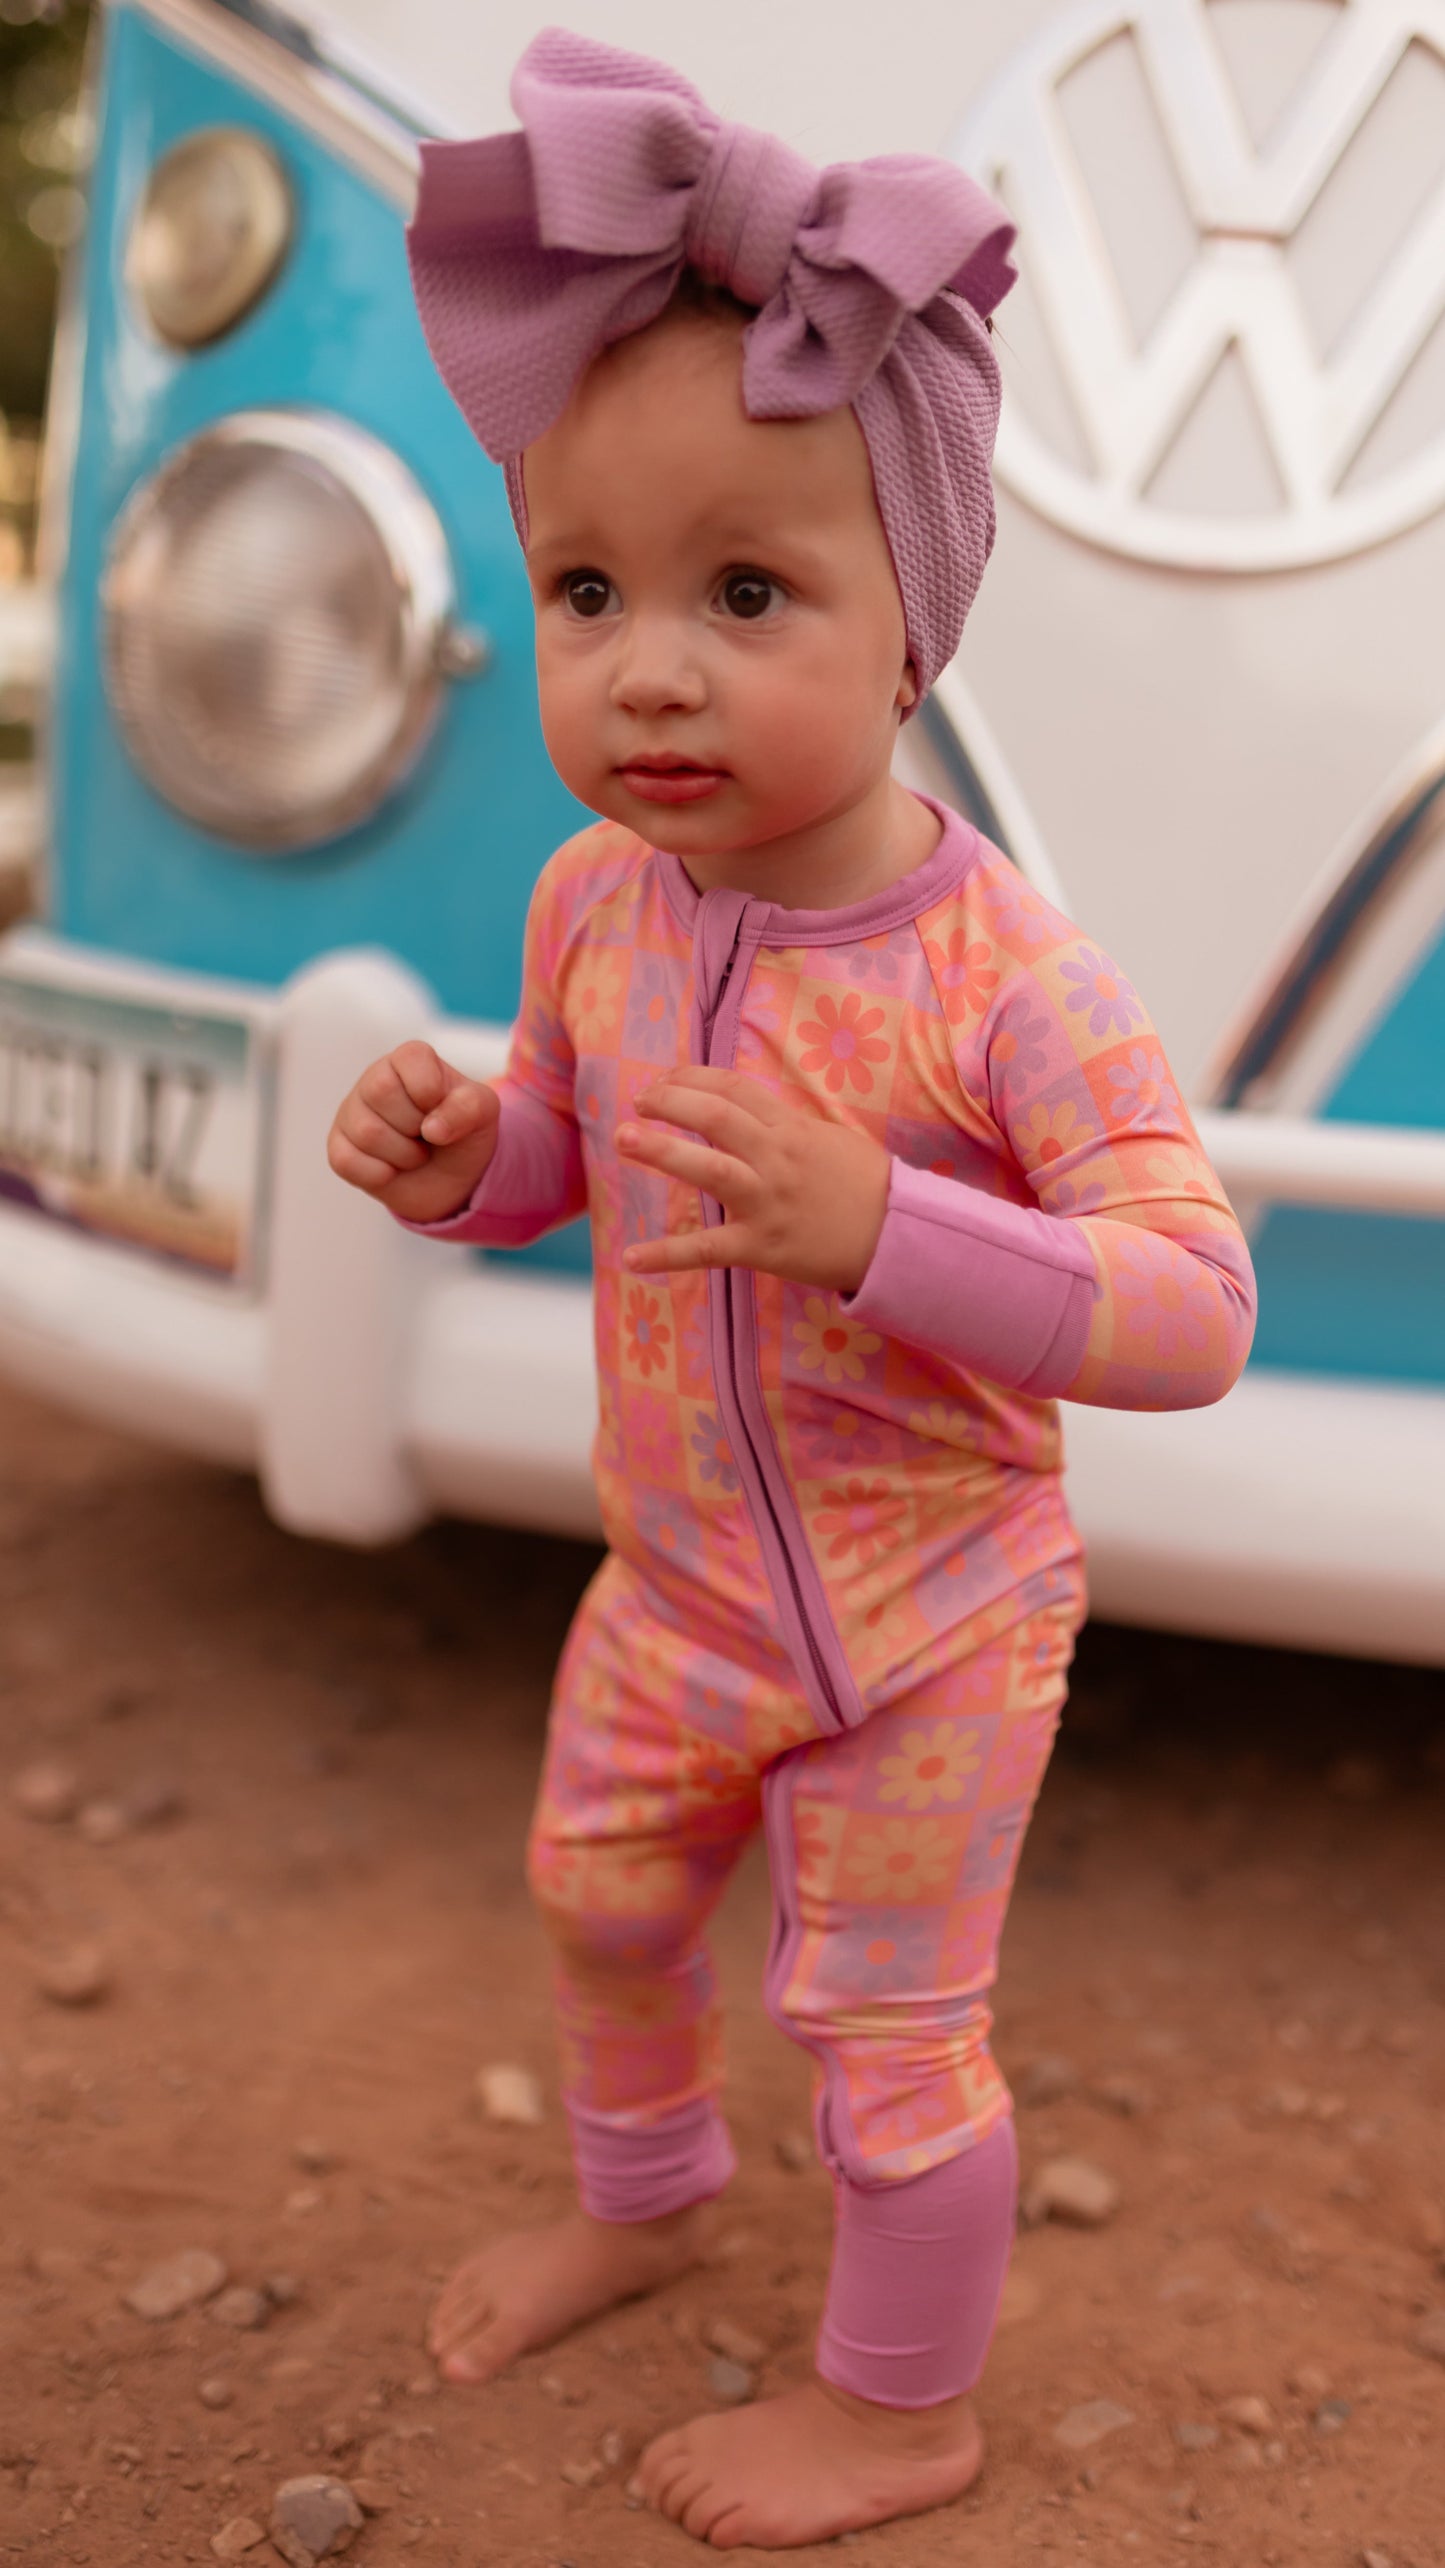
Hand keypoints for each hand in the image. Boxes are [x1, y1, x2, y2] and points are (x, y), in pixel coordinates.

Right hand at [327, 1039, 500, 1225]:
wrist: (452, 1178)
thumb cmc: (463, 1133)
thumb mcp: (482, 1113)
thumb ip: (469, 1107)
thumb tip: (433, 1129)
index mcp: (409, 1060)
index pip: (410, 1060)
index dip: (431, 1091)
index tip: (441, 1107)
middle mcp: (374, 1079)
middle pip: (381, 1092)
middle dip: (416, 1125)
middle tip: (428, 1134)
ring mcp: (351, 1114)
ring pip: (367, 1131)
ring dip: (404, 1155)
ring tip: (415, 1153)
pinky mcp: (339, 1147)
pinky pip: (347, 1161)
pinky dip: (380, 1175)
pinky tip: (393, 1169)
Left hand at [616, 1066, 889, 1291]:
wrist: (899, 1237)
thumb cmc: (867, 1186)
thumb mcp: (830, 1138)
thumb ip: (785, 1124)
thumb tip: (743, 1111)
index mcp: (792, 1127)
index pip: (732, 1088)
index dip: (691, 1078)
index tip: (665, 1080)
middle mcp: (776, 1158)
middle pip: (713, 1115)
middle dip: (669, 1101)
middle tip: (639, 1101)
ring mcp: (766, 1201)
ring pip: (706, 1169)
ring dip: (659, 1150)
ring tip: (623, 1138)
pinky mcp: (761, 1246)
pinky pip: (707, 1249)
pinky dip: (667, 1255)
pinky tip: (632, 1258)